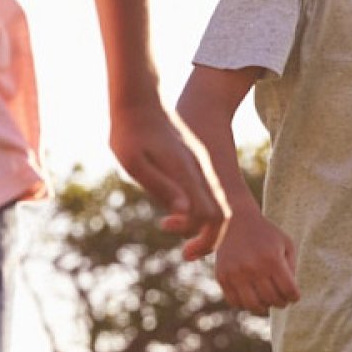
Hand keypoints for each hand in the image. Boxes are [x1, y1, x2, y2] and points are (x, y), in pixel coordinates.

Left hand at [109, 101, 227, 259]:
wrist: (137, 98)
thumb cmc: (129, 132)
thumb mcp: (135, 163)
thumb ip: (160, 187)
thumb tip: (183, 212)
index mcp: (187, 173)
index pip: (212, 216)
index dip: (202, 238)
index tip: (176, 241)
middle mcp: (200, 170)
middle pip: (222, 214)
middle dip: (210, 239)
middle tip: (187, 253)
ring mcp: (200, 164)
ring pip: (217, 203)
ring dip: (204, 225)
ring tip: (177, 232)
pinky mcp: (194, 160)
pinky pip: (207, 192)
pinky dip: (200, 211)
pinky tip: (177, 212)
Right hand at [213, 210, 299, 313]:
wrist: (235, 221)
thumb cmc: (266, 235)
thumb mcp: (286, 244)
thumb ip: (292, 268)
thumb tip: (289, 295)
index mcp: (272, 259)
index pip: (289, 291)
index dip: (294, 297)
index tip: (293, 295)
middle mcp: (253, 267)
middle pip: (272, 300)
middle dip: (281, 302)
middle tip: (281, 299)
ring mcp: (236, 273)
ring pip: (253, 305)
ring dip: (263, 307)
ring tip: (266, 301)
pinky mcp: (222, 276)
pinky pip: (235, 302)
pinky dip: (245, 304)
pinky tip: (251, 296)